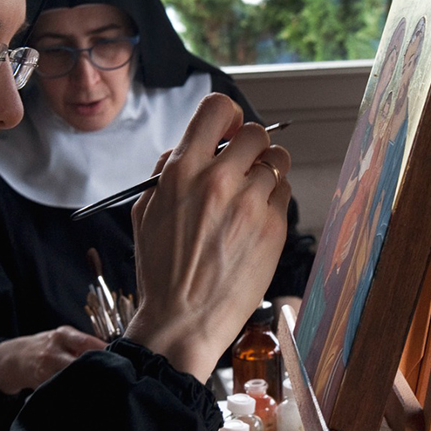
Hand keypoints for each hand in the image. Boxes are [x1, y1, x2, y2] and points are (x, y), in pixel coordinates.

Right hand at [0, 326, 107, 393]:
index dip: (106, 353)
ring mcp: (46, 368)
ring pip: (71, 379)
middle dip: (98, 372)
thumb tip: (113, 354)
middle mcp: (54, 350)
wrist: (13, 359)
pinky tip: (86, 400)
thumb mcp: (63, 338)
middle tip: (117, 381)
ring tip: (106, 393)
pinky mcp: (41, 384)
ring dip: (88, 386)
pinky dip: (74, 395)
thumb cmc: (47, 347)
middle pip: (80, 363)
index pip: (88, 343)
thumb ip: (83, 345)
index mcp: (63, 334)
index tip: (122, 362)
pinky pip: (61, 390)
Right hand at [125, 93, 291, 381]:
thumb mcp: (145, 211)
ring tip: (252, 195)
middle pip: (255, 133)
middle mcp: (218, 180)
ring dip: (267, 173)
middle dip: (251, 147)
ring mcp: (250, 204)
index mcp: (182, 171)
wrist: (183, 321)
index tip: (227, 133)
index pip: (217, 108)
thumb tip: (189, 148)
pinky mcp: (273, 228)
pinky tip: (256, 221)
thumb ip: (167, 172)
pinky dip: (273, 201)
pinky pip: (284, 194)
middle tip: (243, 168)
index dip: (227, 117)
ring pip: (277, 162)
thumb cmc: (161, 271)